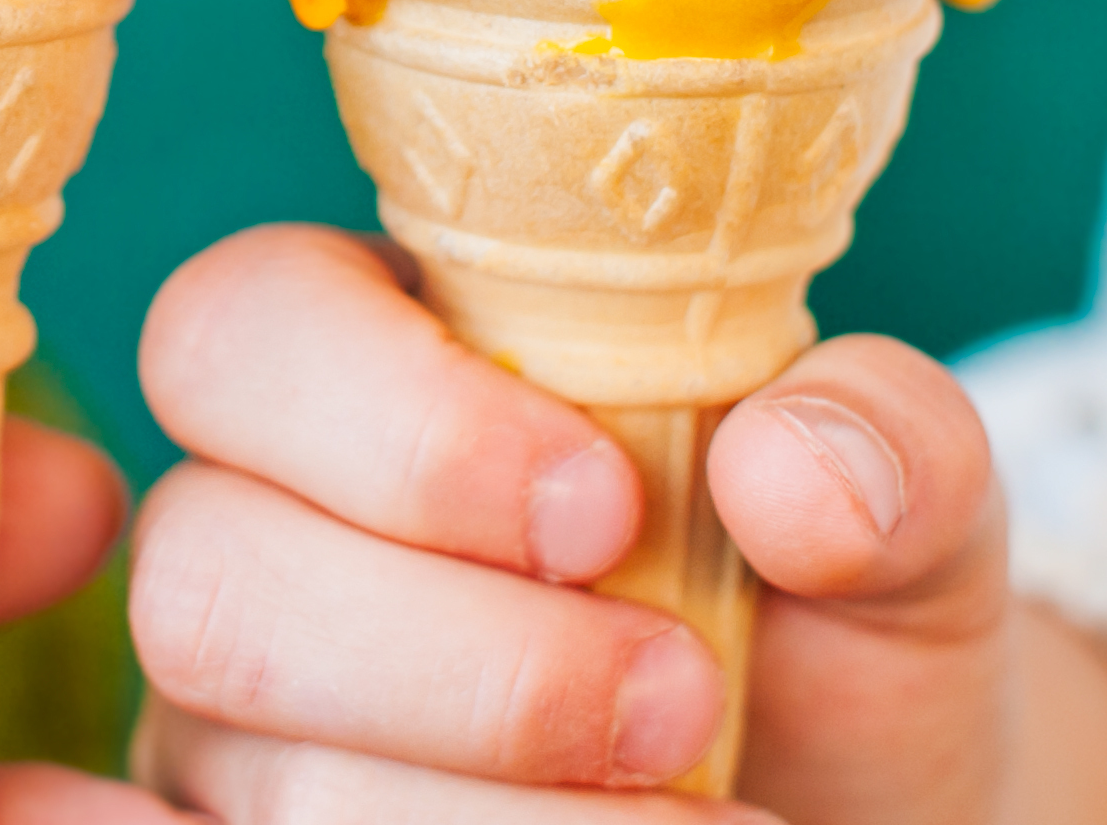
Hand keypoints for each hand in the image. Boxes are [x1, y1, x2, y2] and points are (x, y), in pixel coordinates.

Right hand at [124, 226, 1106, 822]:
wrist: (845, 797)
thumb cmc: (824, 617)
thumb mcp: (899, 513)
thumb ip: (884, 444)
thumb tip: (797, 472)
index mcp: (358, 354)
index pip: (241, 331)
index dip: (397, 425)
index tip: (609, 511)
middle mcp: (251, 527)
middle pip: (206, 572)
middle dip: (465, 664)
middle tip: (687, 705)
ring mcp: (236, 724)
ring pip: (253, 768)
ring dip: (485, 819)